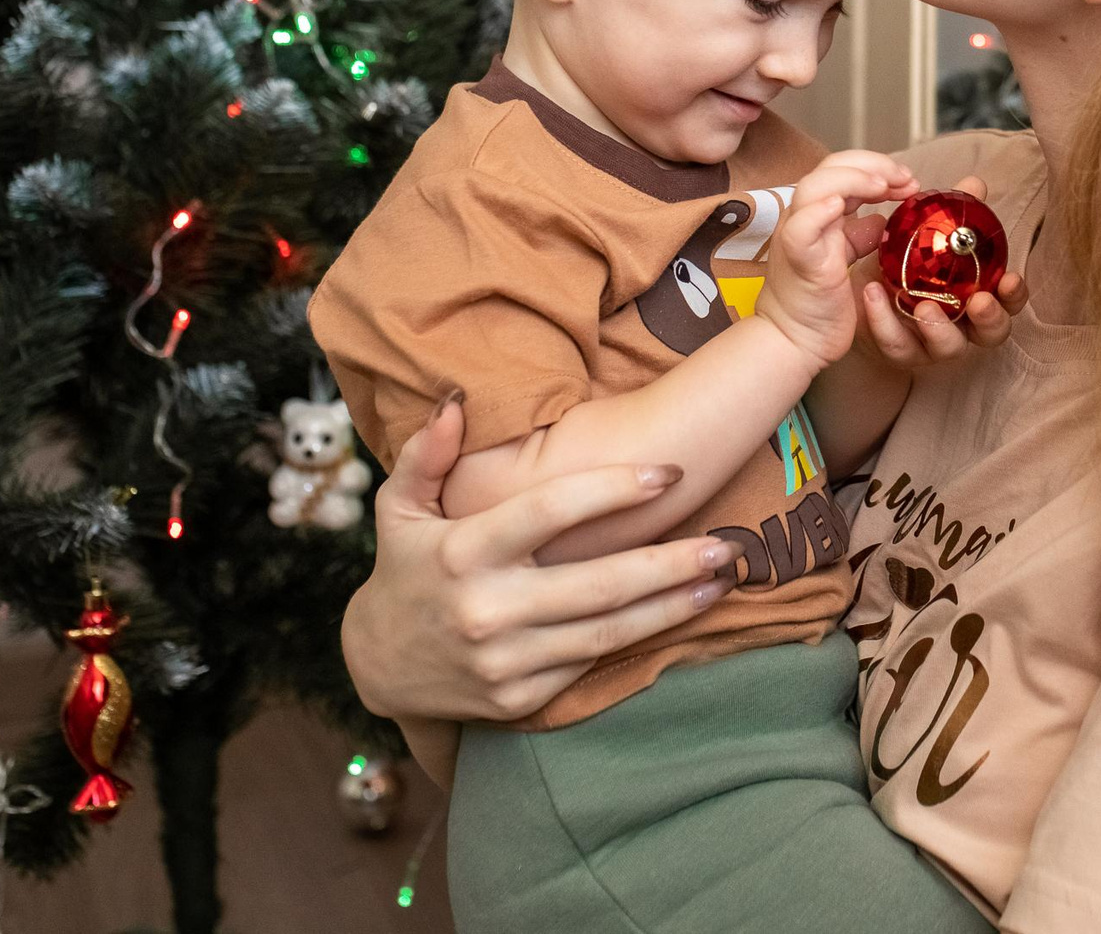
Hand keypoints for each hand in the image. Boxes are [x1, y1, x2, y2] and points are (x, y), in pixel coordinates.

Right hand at [340, 394, 741, 724]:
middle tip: (723, 544)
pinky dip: (638, 641)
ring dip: (671, 607)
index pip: (549, 512)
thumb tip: (457, 400)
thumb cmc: (406, 568)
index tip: (670, 472)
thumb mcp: (399, 508)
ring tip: (720, 580)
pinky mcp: (519, 699)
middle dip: (668, 563)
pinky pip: (590, 665)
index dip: (613, 489)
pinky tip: (678, 614)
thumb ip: (426, 453)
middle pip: (597, 584)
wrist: (377, 666)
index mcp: (461, 552)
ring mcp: (504, 661)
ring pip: (606, 632)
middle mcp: (486, 610)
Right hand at [755, 150, 917, 363]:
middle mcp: (803, 216)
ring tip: (885, 186)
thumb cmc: (818, 303)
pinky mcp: (798, 259)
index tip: (910, 181)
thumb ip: (858, 235)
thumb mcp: (843, 259)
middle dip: (874, 165)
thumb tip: (880, 219)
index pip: (844, 168)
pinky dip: (820, 211)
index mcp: (817, 213)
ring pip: (815, 187)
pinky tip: (843, 205)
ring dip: (854, 179)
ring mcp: (796, 235)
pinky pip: (802, 227)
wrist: (793, 340)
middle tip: (907, 179)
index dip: (878, 167)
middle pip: (832, 166)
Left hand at [858, 175, 1028, 365]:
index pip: (1008, 300)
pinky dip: (884, 320)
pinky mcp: (899, 352)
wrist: (862, 289)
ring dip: (939, 328)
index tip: (1010, 278)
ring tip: (924, 306)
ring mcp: (932, 344)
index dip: (1014, 294)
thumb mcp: (929, 234)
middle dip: (990, 318)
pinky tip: (873, 293)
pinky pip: (896, 344)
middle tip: (979, 302)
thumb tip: (974, 184)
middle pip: (992, 332)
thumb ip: (954, 212)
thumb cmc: (907, 262)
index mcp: (978, 296)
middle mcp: (964, 325)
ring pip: (948, 347)